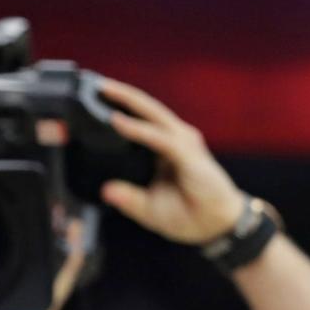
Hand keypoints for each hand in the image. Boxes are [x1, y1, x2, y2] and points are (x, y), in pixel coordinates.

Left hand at [100, 78, 244, 243]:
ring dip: (127, 101)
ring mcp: (183, 144)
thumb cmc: (187, 214)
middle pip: (144, 109)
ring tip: (104, 91)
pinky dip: (137, 129)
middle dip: (120, 94)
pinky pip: (158, 138)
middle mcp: (174, 140)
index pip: (139, 120)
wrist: (216, 227)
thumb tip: (104, 191)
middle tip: (94, 83)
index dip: (119, 108)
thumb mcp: (148, 209)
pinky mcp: (189, 156)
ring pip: (152, 115)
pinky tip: (118, 122)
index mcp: (163, 148)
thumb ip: (127, 198)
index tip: (92, 98)